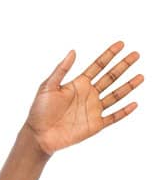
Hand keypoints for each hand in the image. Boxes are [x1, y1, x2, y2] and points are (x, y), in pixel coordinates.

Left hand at [24, 41, 141, 155]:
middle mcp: (89, 94)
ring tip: (141, 76)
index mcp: (79, 84)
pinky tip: (134, 104)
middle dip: (123, 66)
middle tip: (136, 54)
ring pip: (115, 95)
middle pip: (110, 77)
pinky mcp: (95, 125)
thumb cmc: (39, 110)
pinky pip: (113, 117)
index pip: (98, 66)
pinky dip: (124, 111)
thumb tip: (73, 51)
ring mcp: (93, 109)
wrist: (38, 135)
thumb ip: (61, 70)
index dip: (109, 55)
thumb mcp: (47, 87)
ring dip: (128, 86)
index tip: (121, 44)